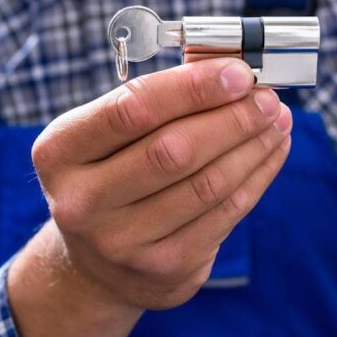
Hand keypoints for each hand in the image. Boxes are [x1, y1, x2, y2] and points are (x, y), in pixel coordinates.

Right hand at [7, 58, 291, 336]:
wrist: (95, 265)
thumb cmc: (112, 175)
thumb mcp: (109, 135)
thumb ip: (160, 100)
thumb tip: (230, 67)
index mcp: (60, 152)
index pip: (132, 109)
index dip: (192, 88)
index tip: (238, 72)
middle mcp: (82, 201)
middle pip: (173, 150)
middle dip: (231, 118)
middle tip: (267, 97)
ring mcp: (122, 242)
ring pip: (207, 185)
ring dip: (252, 145)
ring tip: (277, 119)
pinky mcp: (164, 269)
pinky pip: (225, 214)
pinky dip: (257, 176)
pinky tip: (272, 151)